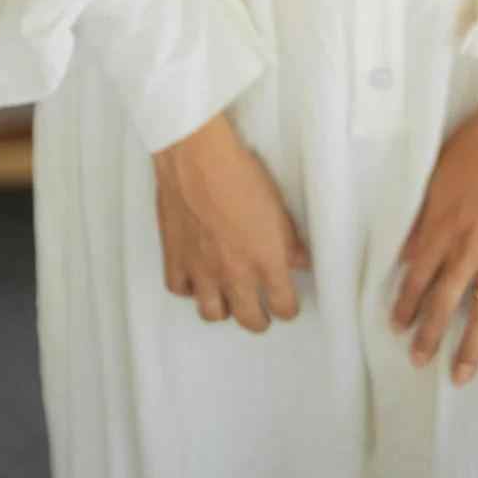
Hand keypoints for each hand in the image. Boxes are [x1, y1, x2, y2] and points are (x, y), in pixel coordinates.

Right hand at [152, 111, 311, 330]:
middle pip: (249, 320)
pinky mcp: (175, 259)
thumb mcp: (278, 206)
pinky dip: (189, 289)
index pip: (283, 306)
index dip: (288, 309)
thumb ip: (290, 242)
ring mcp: (202, 270)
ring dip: (224, 309)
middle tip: (261, 313)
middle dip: (258, 320)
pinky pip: (180, 290)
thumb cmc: (240, 174)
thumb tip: (301, 261)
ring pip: (213, 314)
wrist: (198, 158)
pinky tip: (196, 279)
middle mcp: (234, 274)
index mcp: (265, 261)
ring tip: (229, 300)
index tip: (287, 305)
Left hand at [390, 76, 477, 386]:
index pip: (416, 279)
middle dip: (428, 336)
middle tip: (419, 360)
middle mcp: (469, 249)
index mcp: (441, 230)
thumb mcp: (434, 180)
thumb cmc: (474, 146)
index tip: (397, 326)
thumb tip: (406, 254)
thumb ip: (421, 221)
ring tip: (461, 373)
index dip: (405, 305)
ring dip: (471, 346)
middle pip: (444, 303)